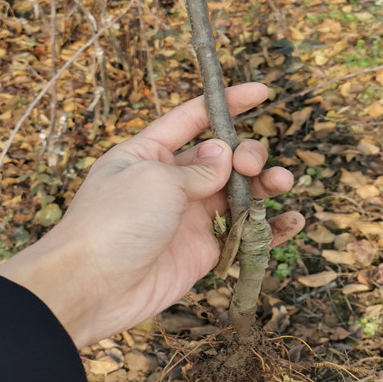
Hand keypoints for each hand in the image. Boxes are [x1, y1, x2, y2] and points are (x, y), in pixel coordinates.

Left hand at [0, 83, 304, 347]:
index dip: (228, 102)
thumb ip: (198, 168)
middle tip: (252, 166)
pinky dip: (267, 227)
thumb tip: (226, 156)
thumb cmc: (112, 223)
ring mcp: (187, 217)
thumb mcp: (156, 180)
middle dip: (246, 153)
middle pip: (222, 156)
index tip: (262, 93)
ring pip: (236, 192)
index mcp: (149, 152)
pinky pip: (241, 234)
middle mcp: (170, 181)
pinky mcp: (200, 251)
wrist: (91, 289)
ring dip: (263, 185)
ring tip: (281, 183)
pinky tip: (291, 220)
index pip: (194, 117)